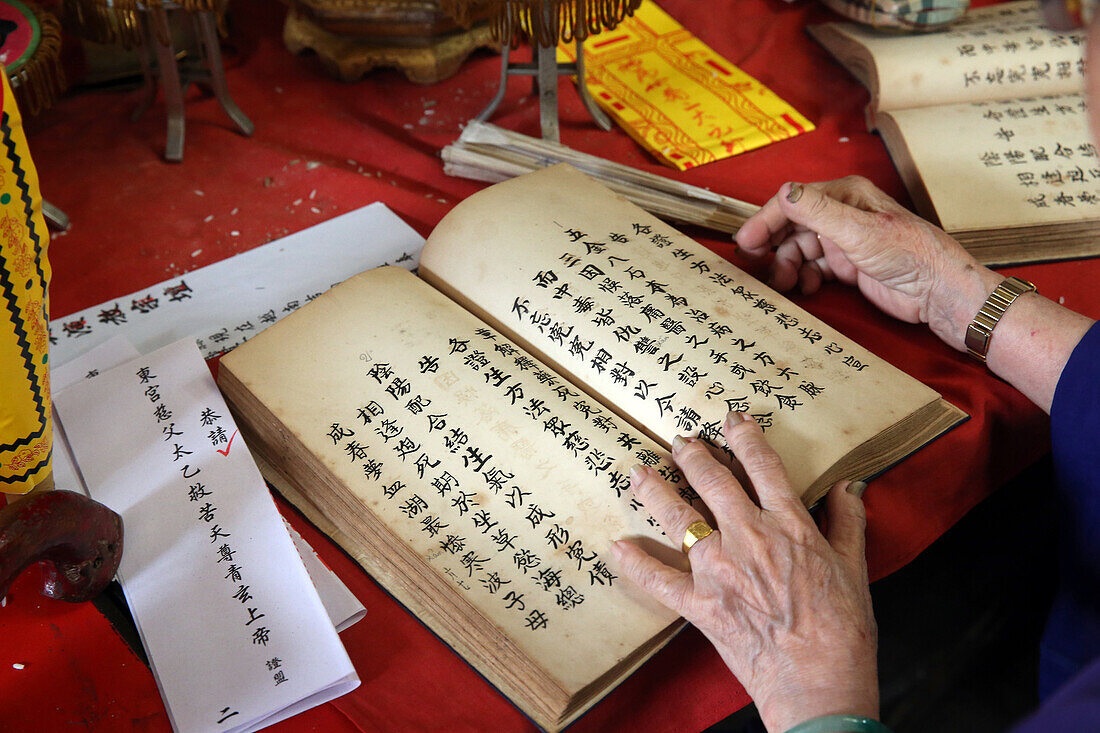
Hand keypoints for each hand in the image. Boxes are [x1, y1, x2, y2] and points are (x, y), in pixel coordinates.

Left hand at [611, 412, 878, 732]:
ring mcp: (719, 570)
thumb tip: (848, 486)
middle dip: (693, 456)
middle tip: (679, 441)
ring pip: (678, 518)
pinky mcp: (700, 604)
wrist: (819, 682)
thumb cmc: (843, 629)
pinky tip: (618, 547)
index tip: (732, 419)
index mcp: (789, 525)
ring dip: (655, 491)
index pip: (763, 467)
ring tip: (637, 473)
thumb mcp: (854, 568)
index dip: (745, 438)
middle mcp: (749, 538)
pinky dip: (636, 564)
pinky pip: (659, 580)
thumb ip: (847, 522)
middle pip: (712, 483)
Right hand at [735, 177, 1000, 351]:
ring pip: (799, 249)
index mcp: (845, 195)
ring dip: (786, 266)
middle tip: (756, 266)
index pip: (794, 202)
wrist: (938, 292)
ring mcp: (844, 241)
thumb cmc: (910, 254)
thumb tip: (784, 192)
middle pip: (792, 226)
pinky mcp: (848, 265)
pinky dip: (803, 278)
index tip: (746, 243)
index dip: (766, 221)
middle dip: (773, 246)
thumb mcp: (859, 231)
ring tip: (783, 283)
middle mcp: (842, 214)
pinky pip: (812, 268)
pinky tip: (806, 288)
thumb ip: (818, 211)